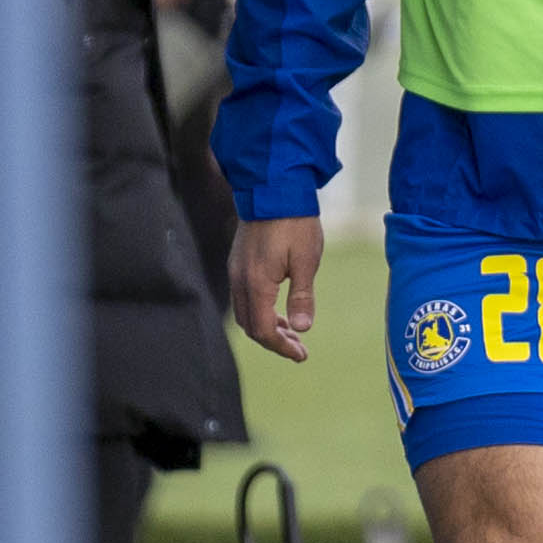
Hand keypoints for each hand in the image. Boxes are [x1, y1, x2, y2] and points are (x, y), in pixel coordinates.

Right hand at [229, 214, 324, 361]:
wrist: (274, 187)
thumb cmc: (295, 222)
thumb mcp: (306, 261)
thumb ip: (302, 296)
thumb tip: (301, 328)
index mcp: (257, 284)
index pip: (263, 330)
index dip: (281, 347)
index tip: (301, 355)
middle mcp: (240, 280)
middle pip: (251, 326)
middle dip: (274, 341)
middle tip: (299, 349)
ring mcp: (236, 271)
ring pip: (246, 313)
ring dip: (267, 326)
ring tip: (291, 331)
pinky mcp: (238, 262)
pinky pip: (244, 297)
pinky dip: (260, 310)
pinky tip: (278, 308)